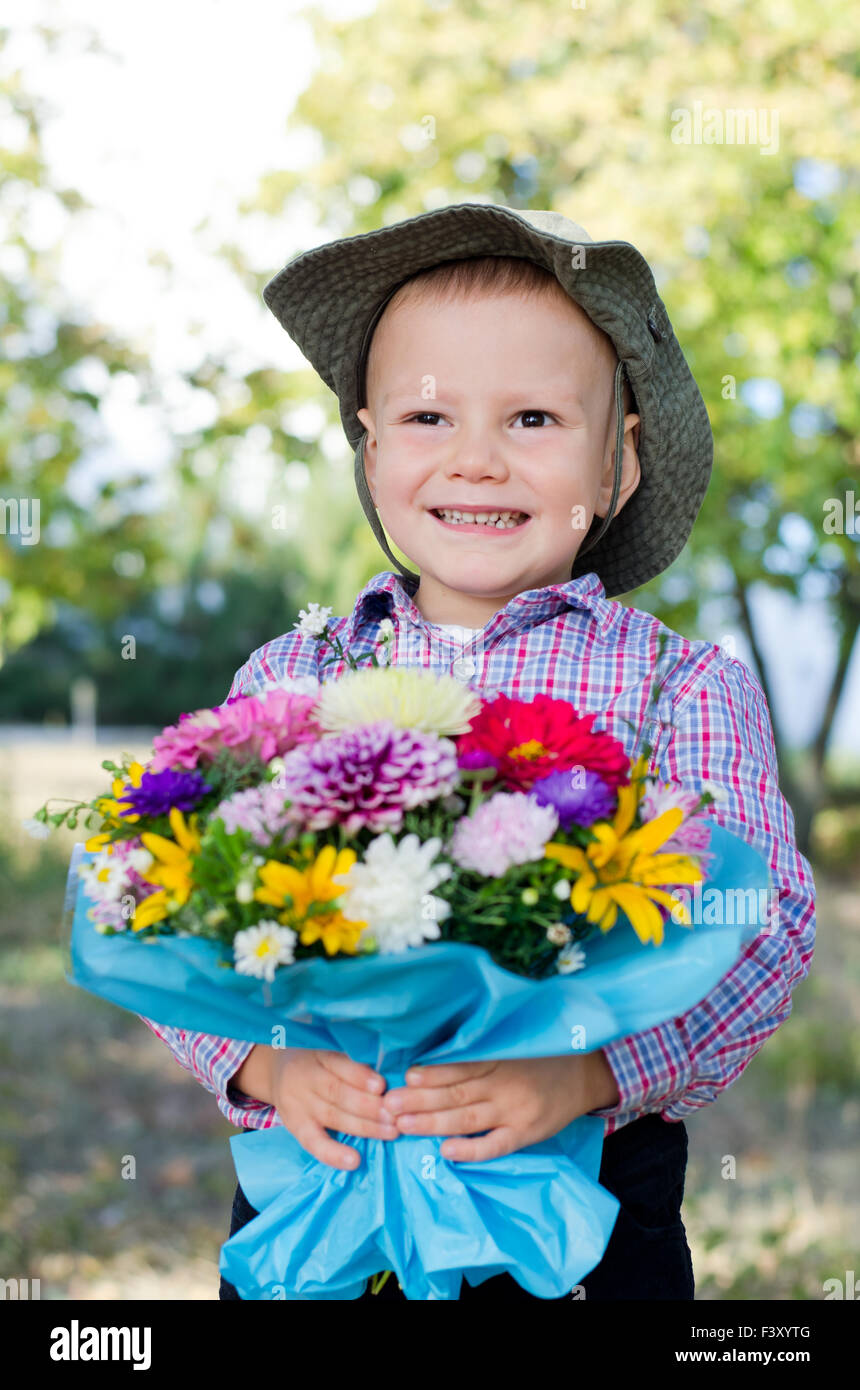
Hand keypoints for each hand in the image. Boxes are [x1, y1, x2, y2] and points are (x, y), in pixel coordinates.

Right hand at [268, 1047, 399, 1170]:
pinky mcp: (295, 1128)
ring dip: (364, 1127)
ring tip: (390, 1132)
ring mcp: (300, 1105)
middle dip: (370, 1105)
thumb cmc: (315, 1063)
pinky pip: (314, 1143)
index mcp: (319, 1057)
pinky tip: (354, 1160)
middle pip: (338, 1093)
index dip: (359, 1076)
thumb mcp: (329, 1052)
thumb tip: (392, 1074)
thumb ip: (354, 1062)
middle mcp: (307, 1080)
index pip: (339, 1065)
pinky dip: (333, 1154)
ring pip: (333, 1117)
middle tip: (396, 1114)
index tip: (382, 1085)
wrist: (274, 1073)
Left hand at [381, 1051, 619, 1162]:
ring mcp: (516, 1111)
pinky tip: (447, 1151)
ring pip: (468, 1118)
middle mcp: (505, 1084)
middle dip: (420, 1100)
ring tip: (403, 1125)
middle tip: (388, 1105)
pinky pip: (495, 1145)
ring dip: (433, 1123)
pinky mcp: (526, 1134)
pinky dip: (471, 1150)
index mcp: (499, 1058)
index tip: (403, 1077)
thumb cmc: (538, 1058)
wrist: (584, 1076)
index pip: (459, 1067)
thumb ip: (478, 1053)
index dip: (430, 1073)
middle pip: (456, 1093)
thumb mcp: (511, 1046)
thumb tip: (429, 1060)